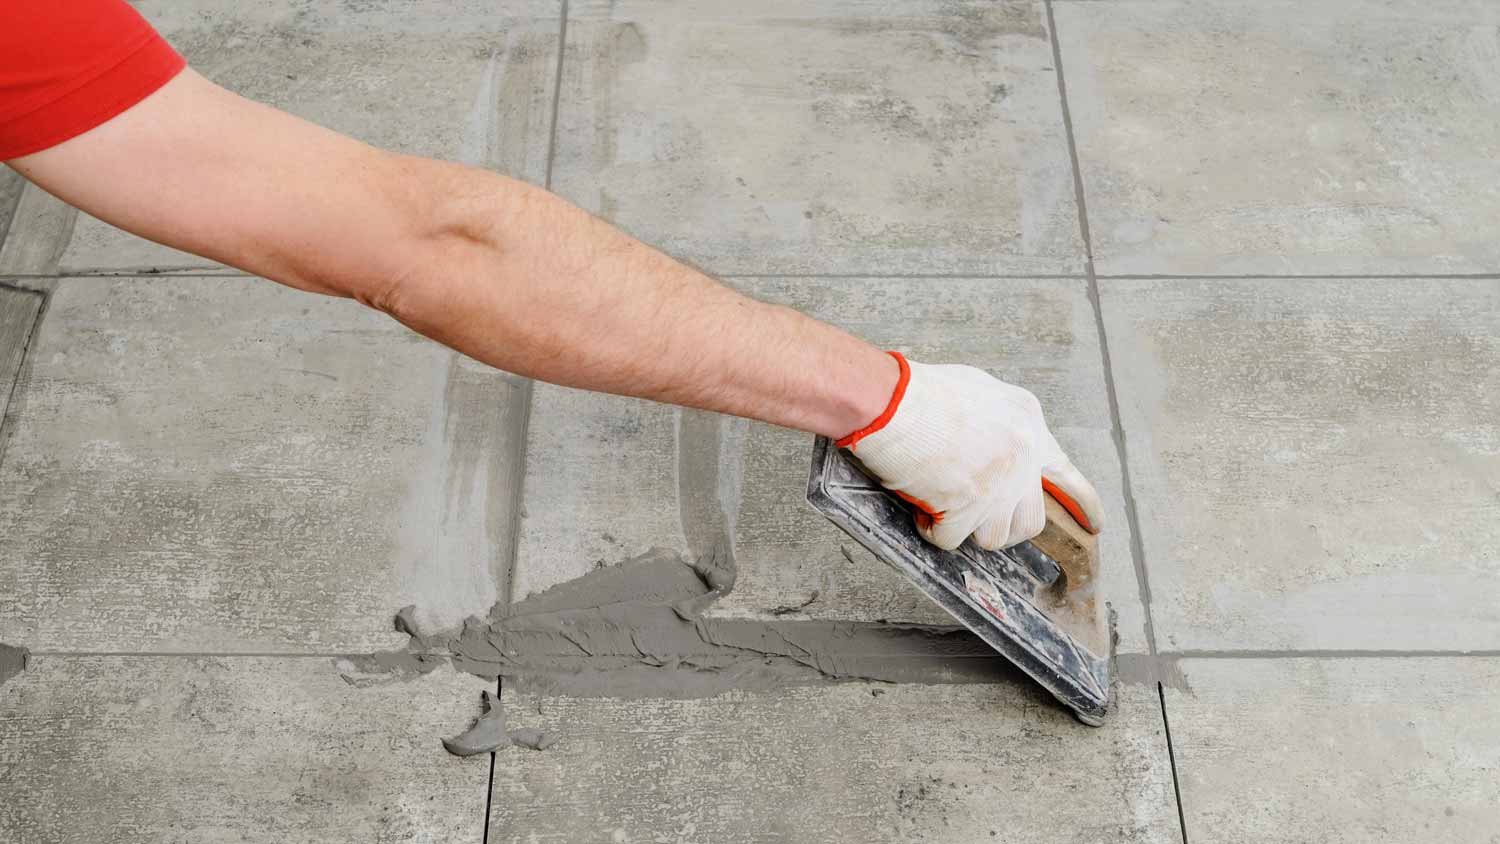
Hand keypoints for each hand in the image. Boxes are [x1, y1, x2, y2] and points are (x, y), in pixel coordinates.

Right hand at [838, 353, 1103, 550]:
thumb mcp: (979, 392)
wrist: (891, 401)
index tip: (1093, 527)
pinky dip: (932, 530)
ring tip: (942, 505)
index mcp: (1028, 424)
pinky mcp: (967, 507)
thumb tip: (997, 451)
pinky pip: (951, 540)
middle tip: (977, 518)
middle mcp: (1022, 457)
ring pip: (995, 537)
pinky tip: (919, 508)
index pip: (1065, 473)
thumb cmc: (921, 392)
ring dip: (967, 529)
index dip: (1082, 505)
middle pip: (1031, 520)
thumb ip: (999, 424)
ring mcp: (998, 485)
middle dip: (1005, 525)